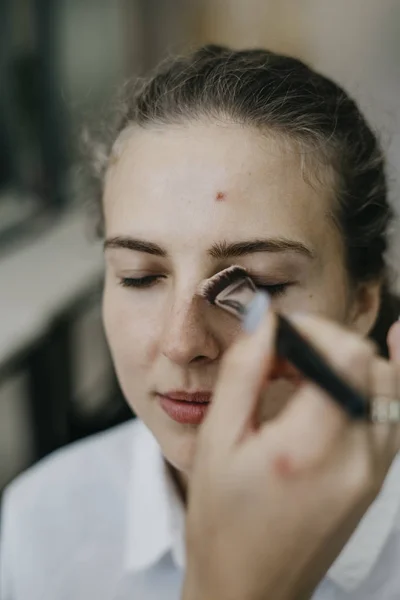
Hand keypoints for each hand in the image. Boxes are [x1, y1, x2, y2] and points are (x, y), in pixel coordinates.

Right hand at [182, 304, 399, 599]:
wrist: (250, 586)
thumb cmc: (222, 520)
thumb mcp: (217, 440)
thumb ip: (242, 371)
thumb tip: (264, 319)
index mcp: (309, 449)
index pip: (347, 357)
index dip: (316, 329)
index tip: (281, 333)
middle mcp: (356, 460)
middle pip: (373, 365)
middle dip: (330, 341)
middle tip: (286, 353)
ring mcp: (373, 473)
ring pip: (389, 386)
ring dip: (349, 362)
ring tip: (303, 372)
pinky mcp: (375, 480)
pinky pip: (390, 414)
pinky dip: (374, 385)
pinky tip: (350, 373)